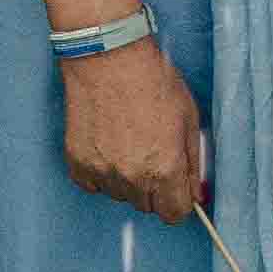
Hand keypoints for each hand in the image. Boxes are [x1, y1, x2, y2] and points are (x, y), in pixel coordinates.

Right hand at [59, 40, 205, 222]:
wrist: (109, 57)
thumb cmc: (153, 80)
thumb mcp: (188, 117)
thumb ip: (193, 162)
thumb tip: (194, 194)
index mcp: (165, 169)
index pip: (175, 214)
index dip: (178, 200)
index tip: (176, 188)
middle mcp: (133, 178)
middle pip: (147, 205)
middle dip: (154, 187)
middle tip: (150, 152)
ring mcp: (102, 171)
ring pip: (120, 194)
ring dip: (126, 179)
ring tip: (126, 142)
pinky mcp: (78, 162)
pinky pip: (92, 184)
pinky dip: (100, 172)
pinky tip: (106, 145)